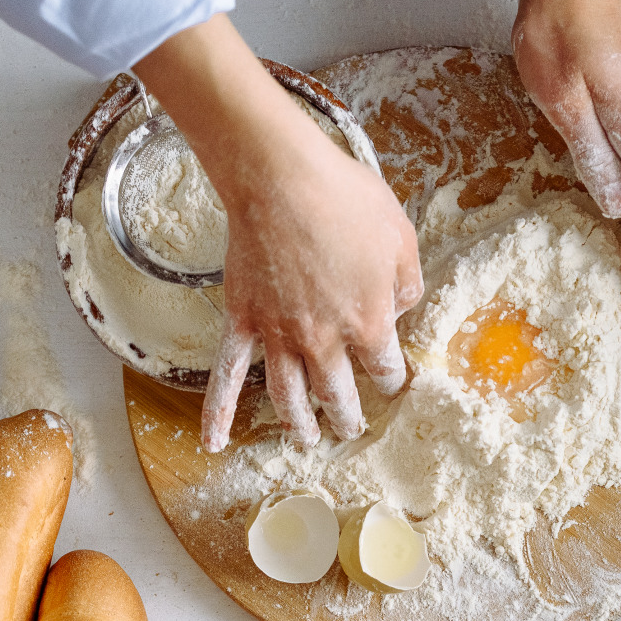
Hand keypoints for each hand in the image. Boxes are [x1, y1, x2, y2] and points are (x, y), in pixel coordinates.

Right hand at [134, 15, 422, 451]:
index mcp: (369, 324)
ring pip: (288, 397)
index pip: (386, 370)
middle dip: (349, 417)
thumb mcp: (402, 238)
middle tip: (352, 429)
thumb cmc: (345, 200)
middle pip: (338, 395)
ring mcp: (278, 335)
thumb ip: (408, 284)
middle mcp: (323, 341)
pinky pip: (227, 375)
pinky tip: (213, 443)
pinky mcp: (242, 321)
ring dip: (299, 425)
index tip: (394, 383)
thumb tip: (402, 308)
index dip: (393, 380)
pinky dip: (218, 414)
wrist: (281, 177)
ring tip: (306, 441)